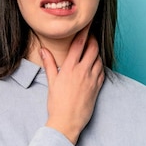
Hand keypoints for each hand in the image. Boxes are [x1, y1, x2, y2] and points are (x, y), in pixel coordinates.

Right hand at [41, 25, 104, 144]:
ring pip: (99, 59)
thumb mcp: (51, 82)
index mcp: (69, 68)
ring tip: (93, 50)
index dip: (84, 32)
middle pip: (93, 49)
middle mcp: (82, 71)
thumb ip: (49, 64)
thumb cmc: (57, 103)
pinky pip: (102, 72)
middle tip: (91, 36)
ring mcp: (91, 80)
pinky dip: (100, 66)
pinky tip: (96, 65)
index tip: (86, 24)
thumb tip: (43, 50)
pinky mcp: (97, 88)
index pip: (79, 44)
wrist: (67, 121)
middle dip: (93, 40)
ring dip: (97, 53)